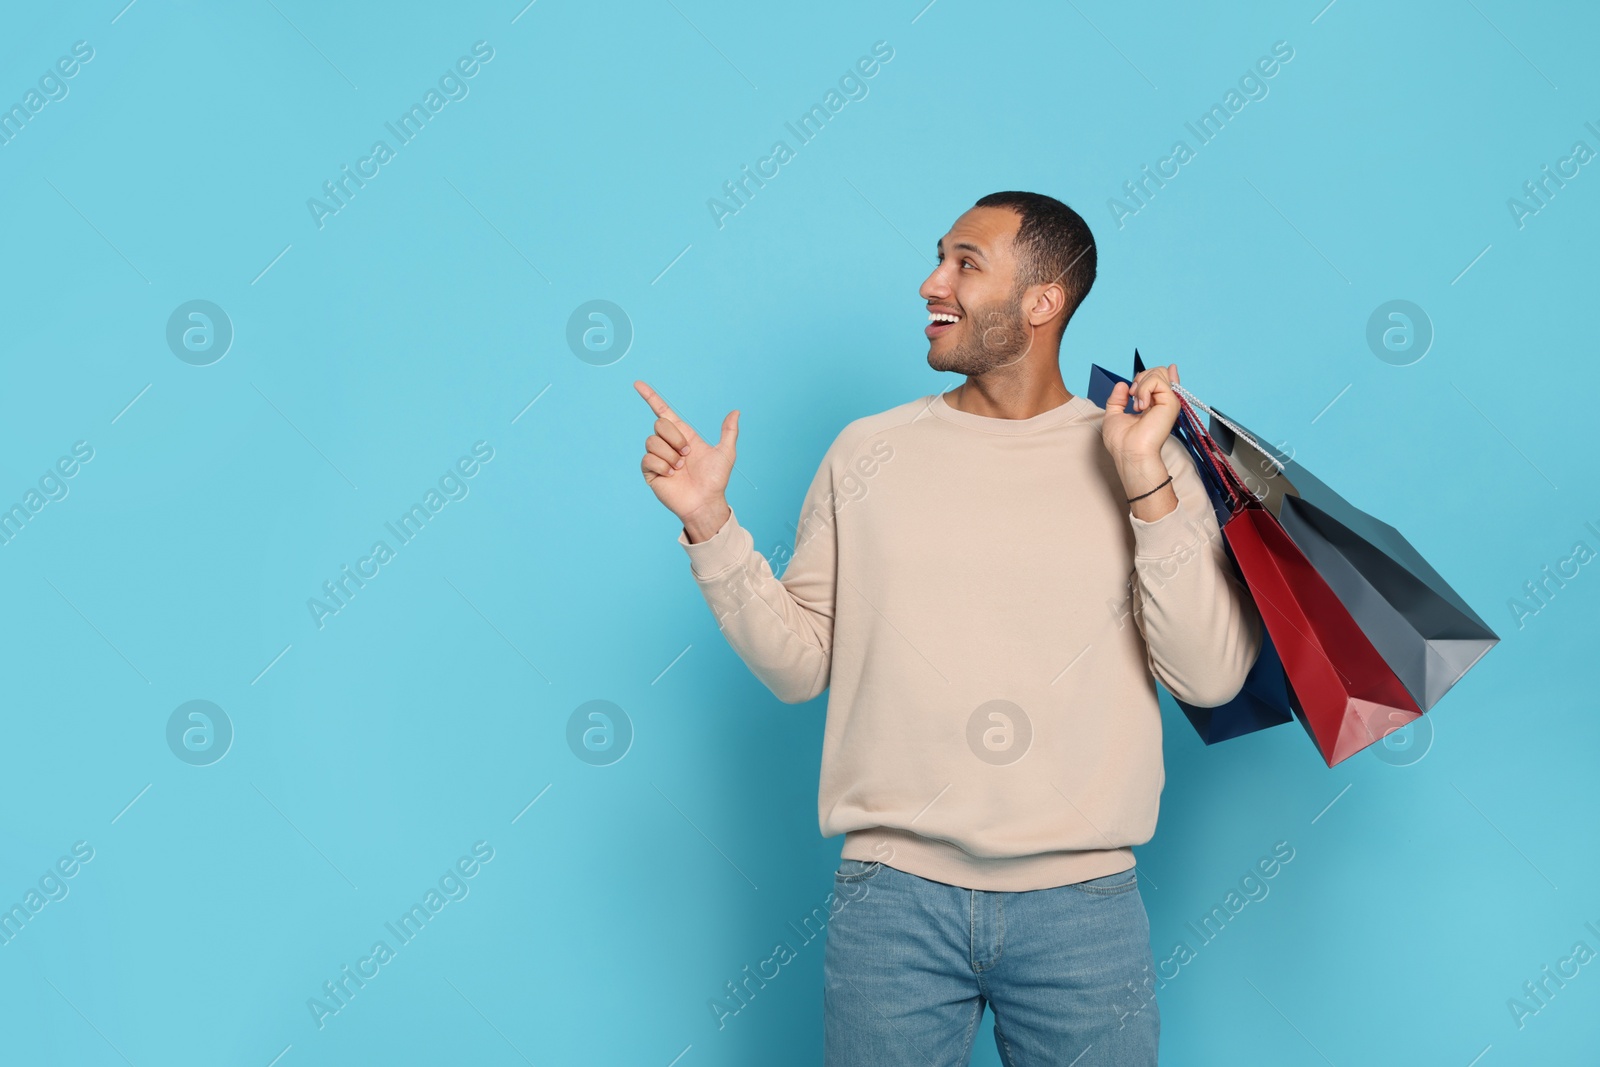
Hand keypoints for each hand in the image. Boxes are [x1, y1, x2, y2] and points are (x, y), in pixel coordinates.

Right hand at [634, 380, 737, 529]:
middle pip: (659, 425)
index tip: (637, 384)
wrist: (705, 502)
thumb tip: (736, 412)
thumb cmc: (715, 480)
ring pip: (653, 442)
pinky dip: (663, 466)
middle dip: (675, 438)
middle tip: (687, 454)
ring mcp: (658, 457)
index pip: (662, 411)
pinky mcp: (650, 471)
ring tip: (680, 468)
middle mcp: (668, 444)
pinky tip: (672, 475)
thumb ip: (729, 432)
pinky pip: (649, 459)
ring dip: (670, 455)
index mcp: (683, 435)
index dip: (650, 397)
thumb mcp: (726, 453)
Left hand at [1102, 362, 1179, 465]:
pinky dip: (1143, 389)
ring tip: (1137, 405)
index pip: (1158, 379)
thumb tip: (1123, 384)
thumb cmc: (1122, 442)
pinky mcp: (1171, 402)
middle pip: (1159, 371)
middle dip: (1141, 378)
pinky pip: (1157, 380)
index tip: (1130, 392)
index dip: (1146, 376)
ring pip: (1159, 372)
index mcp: (1153, 405)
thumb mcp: (1113, 414)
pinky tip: (1141, 406)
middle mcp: (1163, 402)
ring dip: (1141, 384)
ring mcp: (1169, 402)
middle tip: (1132, 397)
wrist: (1130, 454)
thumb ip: (1117, 398)